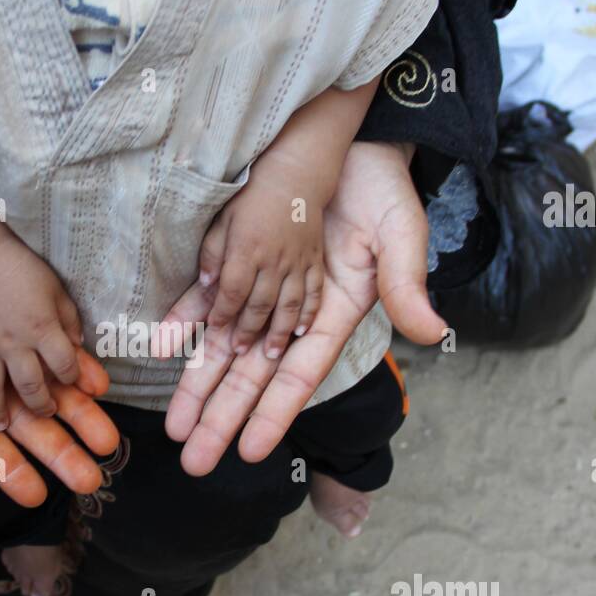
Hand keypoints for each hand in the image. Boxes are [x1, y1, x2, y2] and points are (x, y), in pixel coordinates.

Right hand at [0, 202, 118, 506]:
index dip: (3, 466)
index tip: (36, 496)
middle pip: (19, 421)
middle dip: (55, 450)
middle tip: (92, 477)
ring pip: (41, 387)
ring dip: (74, 414)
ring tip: (108, 441)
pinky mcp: (16, 309)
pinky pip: (50, 343)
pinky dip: (72, 364)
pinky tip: (97, 384)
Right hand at [0, 232, 83, 428]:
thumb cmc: (22, 269)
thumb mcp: (57, 289)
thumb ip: (69, 319)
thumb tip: (77, 345)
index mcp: (42, 329)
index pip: (64, 365)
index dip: (72, 377)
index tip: (72, 381)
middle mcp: (15, 343)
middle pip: (31, 385)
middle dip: (41, 405)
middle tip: (45, 412)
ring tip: (2, 424)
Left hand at [160, 141, 445, 475]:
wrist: (346, 136)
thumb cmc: (380, 186)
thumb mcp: (400, 233)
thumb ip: (408, 284)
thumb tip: (433, 333)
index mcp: (333, 315)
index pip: (298, 375)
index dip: (274, 412)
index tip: (249, 451)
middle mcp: (293, 313)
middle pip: (253, 375)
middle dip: (222, 416)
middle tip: (192, 459)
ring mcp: (261, 288)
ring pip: (223, 348)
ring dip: (197, 386)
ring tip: (173, 429)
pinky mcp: (234, 257)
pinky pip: (203, 298)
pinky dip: (183, 325)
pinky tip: (162, 350)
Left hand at [201, 155, 324, 358]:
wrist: (296, 170)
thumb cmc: (253, 192)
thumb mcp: (223, 216)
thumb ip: (213, 251)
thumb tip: (206, 283)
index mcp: (247, 248)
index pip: (232, 291)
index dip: (222, 313)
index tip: (216, 328)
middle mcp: (274, 259)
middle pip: (259, 304)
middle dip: (247, 330)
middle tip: (239, 350)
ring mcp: (298, 261)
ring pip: (289, 304)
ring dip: (279, 332)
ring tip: (271, 354)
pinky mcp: (314, 258)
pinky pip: (314, 291)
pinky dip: (309, 312)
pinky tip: (303, 331)